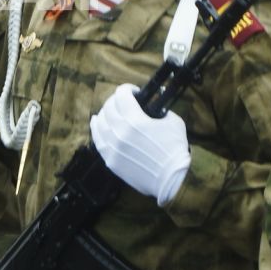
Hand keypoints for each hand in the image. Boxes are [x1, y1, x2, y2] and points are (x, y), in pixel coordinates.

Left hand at [89, 84, 189, 205]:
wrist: (170, 180)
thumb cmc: (175, 151)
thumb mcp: (173, 122)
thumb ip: (160, 111)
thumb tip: (153, 107)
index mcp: (136, 120)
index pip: (122, 96)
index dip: (127, 89)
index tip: (133, 91)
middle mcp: (120, 132)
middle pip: (109, 107)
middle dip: (117, 99)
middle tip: (124, 101)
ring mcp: (113, 146)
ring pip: (100, 121)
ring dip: (106, 111)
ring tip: (111, 110)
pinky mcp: (110, 159)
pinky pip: (97, 139)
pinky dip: (96, 127)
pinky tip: (96, 121)